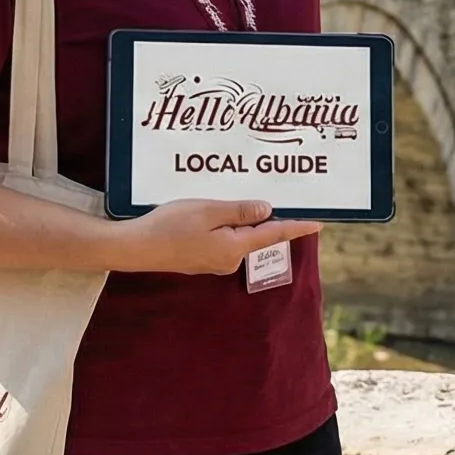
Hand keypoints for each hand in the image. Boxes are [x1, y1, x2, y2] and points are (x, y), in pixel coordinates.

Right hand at [110, 200, 318, 275]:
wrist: (137, 248)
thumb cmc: (171, 226)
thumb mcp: (208, 211)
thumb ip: (239, 211)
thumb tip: (267, 210)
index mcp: (235, 247)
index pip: (273, 234)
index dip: (296, 227)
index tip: (317, 224)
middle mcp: (229, 259)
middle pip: (254, 235)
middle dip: (261, 217)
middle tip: (267, 193)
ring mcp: (213, 262)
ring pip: (235, 237)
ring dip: (237, 220)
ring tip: (229, 198)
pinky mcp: (199, 260)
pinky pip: (220, 240)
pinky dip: (222, 226)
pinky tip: (208, 214)